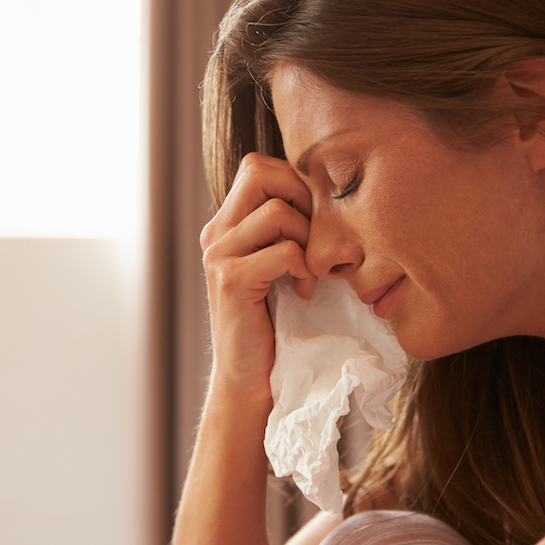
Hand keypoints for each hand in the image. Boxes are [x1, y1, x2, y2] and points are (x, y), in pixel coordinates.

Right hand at [200, 152, 316, 401]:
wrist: (250, 378)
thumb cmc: (275, 323)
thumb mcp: (280, 266)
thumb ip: (287, 230)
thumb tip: (328, 196)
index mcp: (226, 224)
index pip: (257, 166)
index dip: (293, 181)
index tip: (313, 220)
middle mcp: (216, 233)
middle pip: (258, 170)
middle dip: (300, 196)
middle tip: (315, 236)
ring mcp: (219, 255)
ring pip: (276, 210)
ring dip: (306, 238)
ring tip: (309, 270)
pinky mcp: (231, 280)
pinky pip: (283, 251)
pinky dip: (303, 269)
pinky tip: (303, 291)